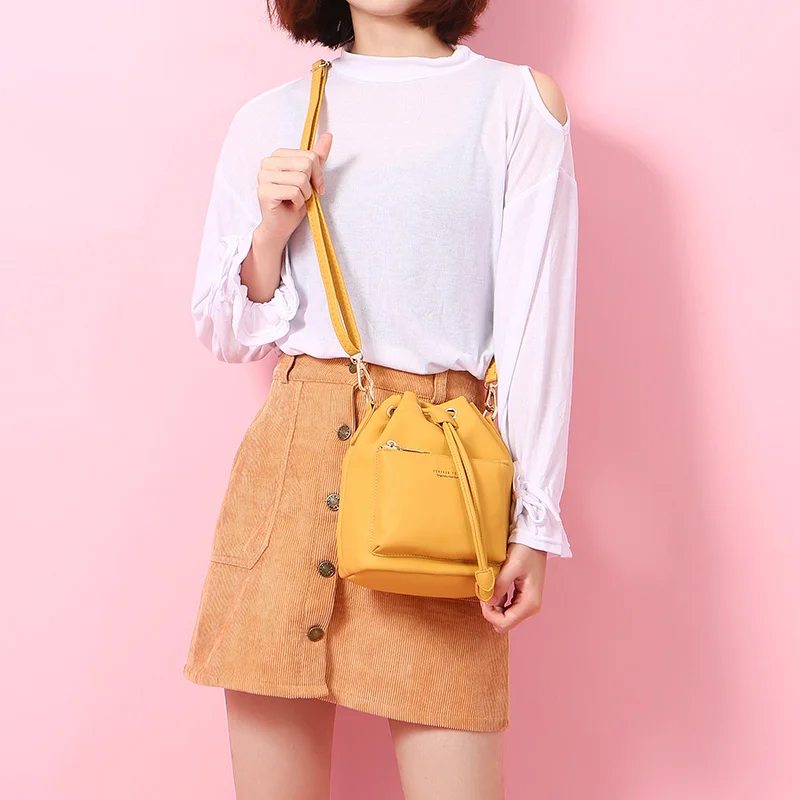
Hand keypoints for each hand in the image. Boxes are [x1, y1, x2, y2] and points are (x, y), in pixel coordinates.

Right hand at [254, 131, 333, 248]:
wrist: (281, 226)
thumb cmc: (294, 202)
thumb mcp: (310, 178)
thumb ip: (317, 157)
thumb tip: (329, 135)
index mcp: (277, 155)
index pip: (309, 155)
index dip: (318, 174)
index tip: (315, 187)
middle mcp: (267, 162)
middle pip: (306, 164)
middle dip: (311, 184)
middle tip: (304, 195)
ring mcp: (263, 177)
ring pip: (301, 179)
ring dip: (305, 195)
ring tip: (296, 200)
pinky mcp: (264, 191)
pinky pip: (294, 192)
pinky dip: (298, 202)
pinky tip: (291, 205)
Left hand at [480, 543, 547, 632]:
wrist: (535, 539)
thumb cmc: (525, 550)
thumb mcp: (512, 565)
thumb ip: (499, 585)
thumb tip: (487, 601)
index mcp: (530, 603)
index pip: (504, 623)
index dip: (489, 614)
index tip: (483, 596)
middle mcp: (531, 607)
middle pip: (504, 623)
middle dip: (491, 610)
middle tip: (485, 590)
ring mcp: (528, 604)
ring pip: (504, 617)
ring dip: (493, 605)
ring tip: (491, 586)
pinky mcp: (523, 598)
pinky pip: (506, 608)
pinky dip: (498, 600)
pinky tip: (497, 587)